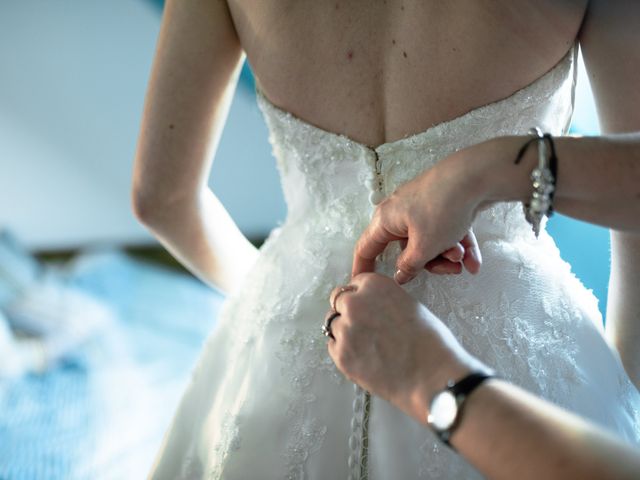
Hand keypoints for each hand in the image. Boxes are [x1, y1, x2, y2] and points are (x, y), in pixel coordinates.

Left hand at [327, 273, 481, 423]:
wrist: (432, 377)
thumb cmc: (430, 344)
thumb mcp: (408, 305)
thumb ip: (382, 300)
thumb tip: (369, 306)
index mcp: (375, 285)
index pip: (354, 284)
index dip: (361, 297)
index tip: (365, 307)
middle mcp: (355, 303)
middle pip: (338, 301)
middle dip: (347, 311)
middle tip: (364, 327)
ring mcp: (345, 329)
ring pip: (333, 324)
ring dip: (345, 331)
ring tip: (368, 345)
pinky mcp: (341, 355)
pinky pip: (333, 347)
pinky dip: (344, 351)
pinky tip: (365, 357)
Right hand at [351, 137, 526, 282]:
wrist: (475, 176)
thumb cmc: (442, 209)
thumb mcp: (424, 246)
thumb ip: (410, 265)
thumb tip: (400, 275)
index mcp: (385, 220)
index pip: (366, 249)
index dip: (362, 268)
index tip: (362, 284)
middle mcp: (399, 212)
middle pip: (408, 249)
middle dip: (431, 263)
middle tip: (450, 269)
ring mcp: (422, 206)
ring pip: (430, 241)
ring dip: (448, 254)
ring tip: (464, 257)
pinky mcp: (442, 204)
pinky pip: (446, 231)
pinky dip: (458, 245)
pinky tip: (473, 260)